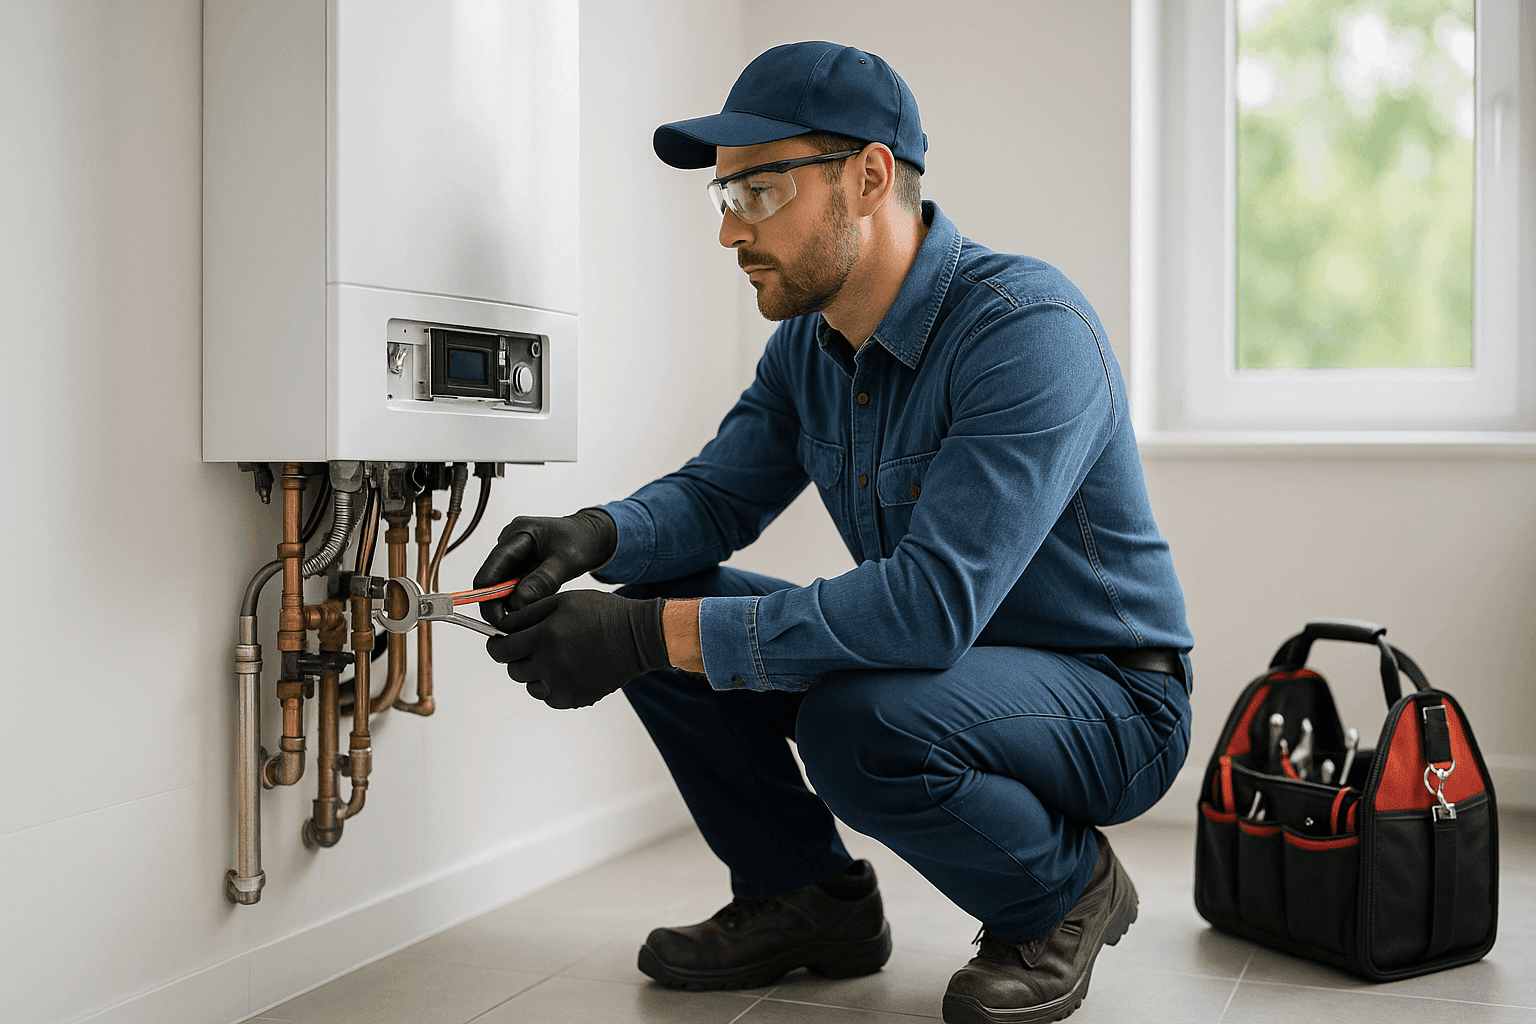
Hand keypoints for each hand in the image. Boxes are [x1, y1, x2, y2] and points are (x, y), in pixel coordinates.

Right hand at [473, 508, 616, 629]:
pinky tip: (532, 607)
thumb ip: (544, 580)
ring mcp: (514, 554)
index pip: (491, 568)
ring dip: (510, 604)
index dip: (488, 596)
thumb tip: (518, 602)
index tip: (498, 619)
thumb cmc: (582, 540)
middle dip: (497, 605)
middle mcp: (511, 542)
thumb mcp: (568, 560)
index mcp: (519, 533)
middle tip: (510, 627)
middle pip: (491, 580)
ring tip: (527, 617)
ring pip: (501, 586)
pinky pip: (513, 587)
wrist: (591, 536)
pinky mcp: (519, 565)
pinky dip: (519, 600)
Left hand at [485, 590, 670, 708]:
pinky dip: (552, 686)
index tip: (497, 642)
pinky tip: (567, 670)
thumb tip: (502, 626)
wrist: (638, 637)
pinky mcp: (575, 698)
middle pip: (513, 669)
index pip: (501, 649)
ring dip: (535, 673)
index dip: (495, 645)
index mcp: (545, 637)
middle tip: (532, 646)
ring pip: (530, 685)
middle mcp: (551, 664)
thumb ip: (527, 614)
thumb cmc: (603, 614)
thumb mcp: (562, 601)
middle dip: (516, 657)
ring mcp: (563, 684)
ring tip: (555, 657)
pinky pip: (549, 697)